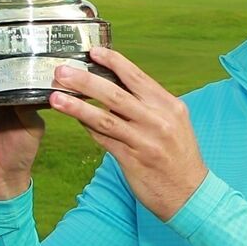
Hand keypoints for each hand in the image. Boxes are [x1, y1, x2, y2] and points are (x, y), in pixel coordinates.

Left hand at [48, 48, 206, 220]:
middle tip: (62, 72)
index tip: (93, 52)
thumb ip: (149, 106)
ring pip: (105, 118)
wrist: (190, 193)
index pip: (137, 77)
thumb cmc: (179, 156)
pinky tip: (74, 119)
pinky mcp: (133, 160)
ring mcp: (145, 141)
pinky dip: (88, 128)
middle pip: (116, 94)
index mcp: (169, 106)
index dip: (114, 62)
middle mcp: (159, 121)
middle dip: (86, 81)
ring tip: (56, 97)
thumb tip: (114, 88)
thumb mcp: (174, 124)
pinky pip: (104, 140)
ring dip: (77, 106)